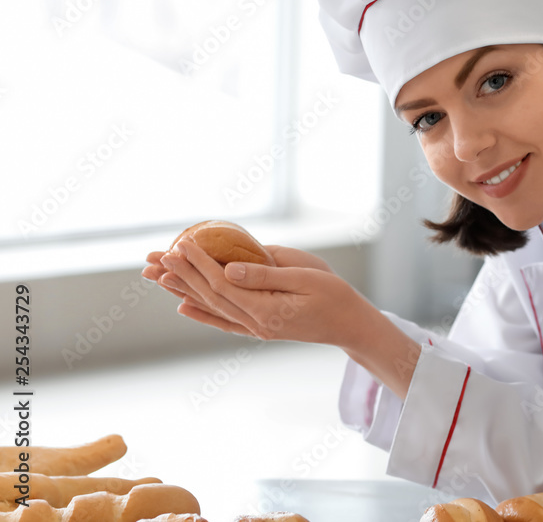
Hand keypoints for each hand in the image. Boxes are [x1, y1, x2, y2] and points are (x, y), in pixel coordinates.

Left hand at [144, 238, 422, 398]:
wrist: (352, 326)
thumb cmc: (336, 297)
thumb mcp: (306, 278)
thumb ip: (266, 274)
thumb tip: (229, 269)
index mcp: (266, 310)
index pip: (223, 283)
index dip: (199, 263)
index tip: (181, 244)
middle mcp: (255, 323)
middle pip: (211, 296)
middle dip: (183, 274)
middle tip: (158, 255)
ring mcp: (257, 328)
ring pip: (212, 308)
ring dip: (185, 291)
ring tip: (159, 277)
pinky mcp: (261, 328)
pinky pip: (224, 321)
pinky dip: (202, 313)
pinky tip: (183, 306)